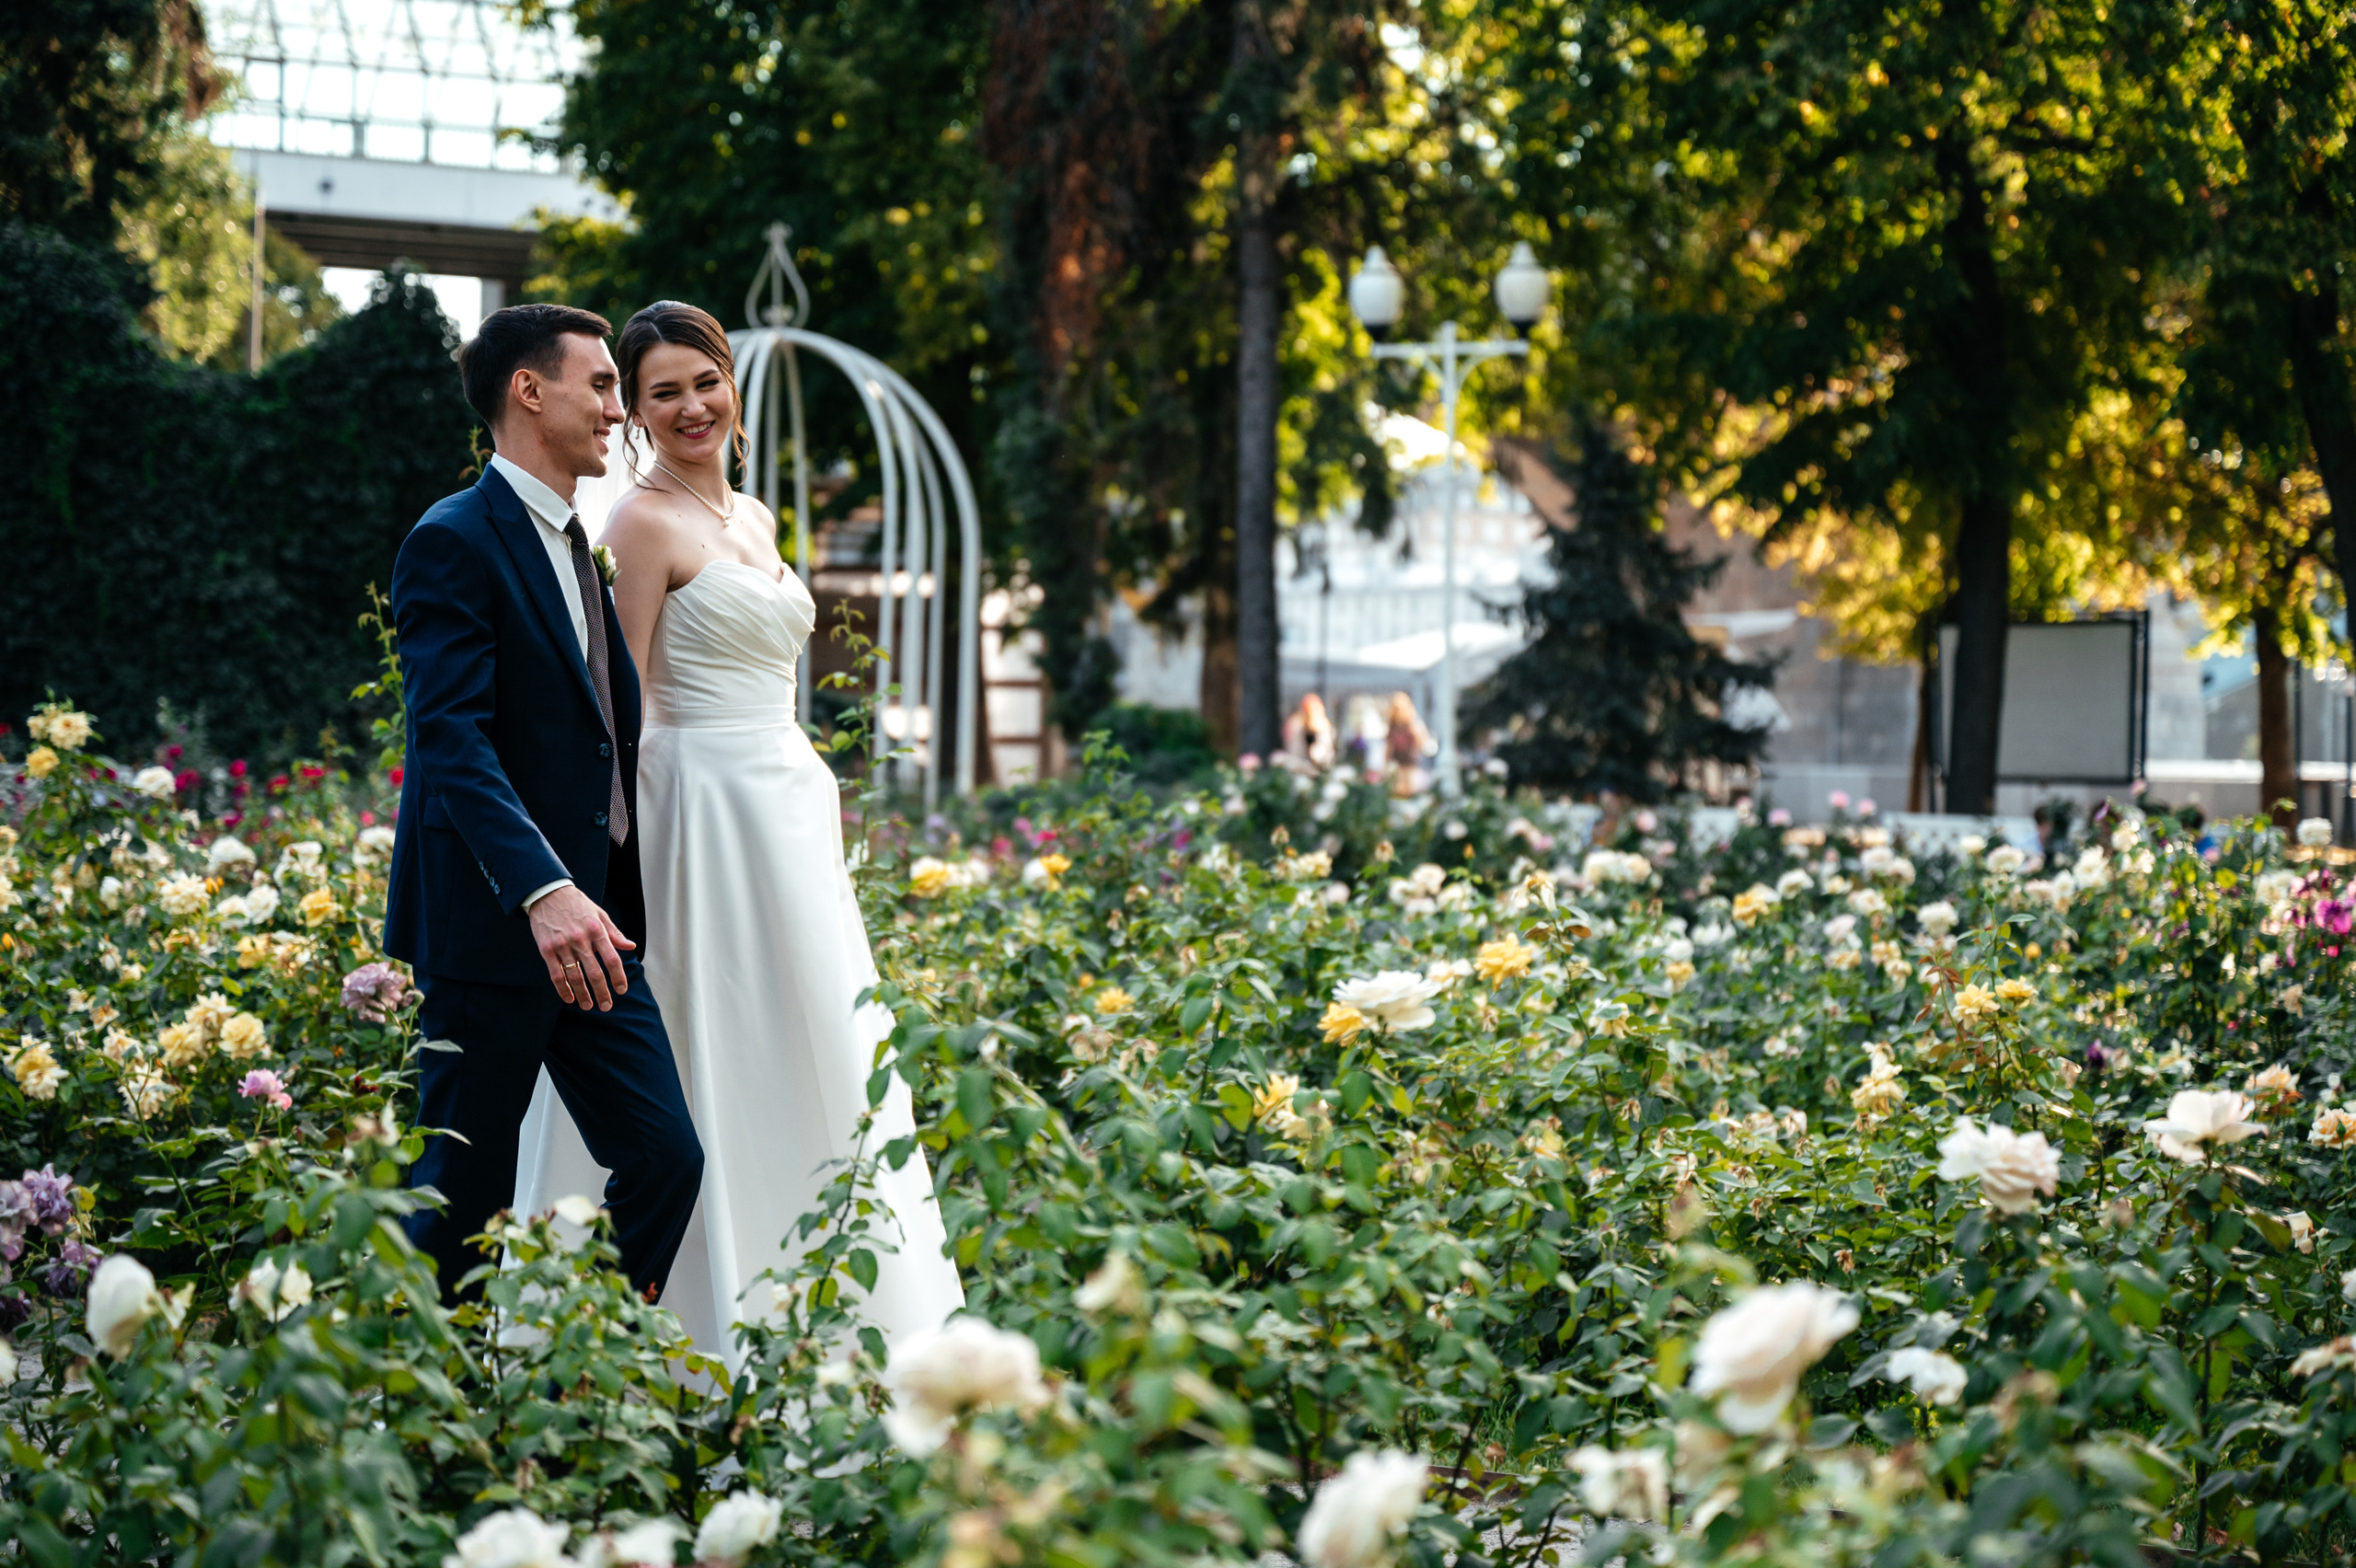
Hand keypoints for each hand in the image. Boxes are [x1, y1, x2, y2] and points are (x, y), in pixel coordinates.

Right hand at [527, 886, 634, 1010]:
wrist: (548, 893)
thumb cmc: (577, 904)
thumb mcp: (600, 914)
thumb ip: (614, 933)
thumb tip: (631, 947)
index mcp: (596, 930)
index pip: (612, 959)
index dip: (618, 977)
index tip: (621, 990)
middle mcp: (580, 939)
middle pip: (594, 972)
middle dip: (602, 993)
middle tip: (606, 1007)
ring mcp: (562, 945)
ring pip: (575, 977)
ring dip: (583, 994)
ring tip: (588, 1006)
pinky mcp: (547, 950)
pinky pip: (556, 974)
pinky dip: (563, 989)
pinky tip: (569, 998)